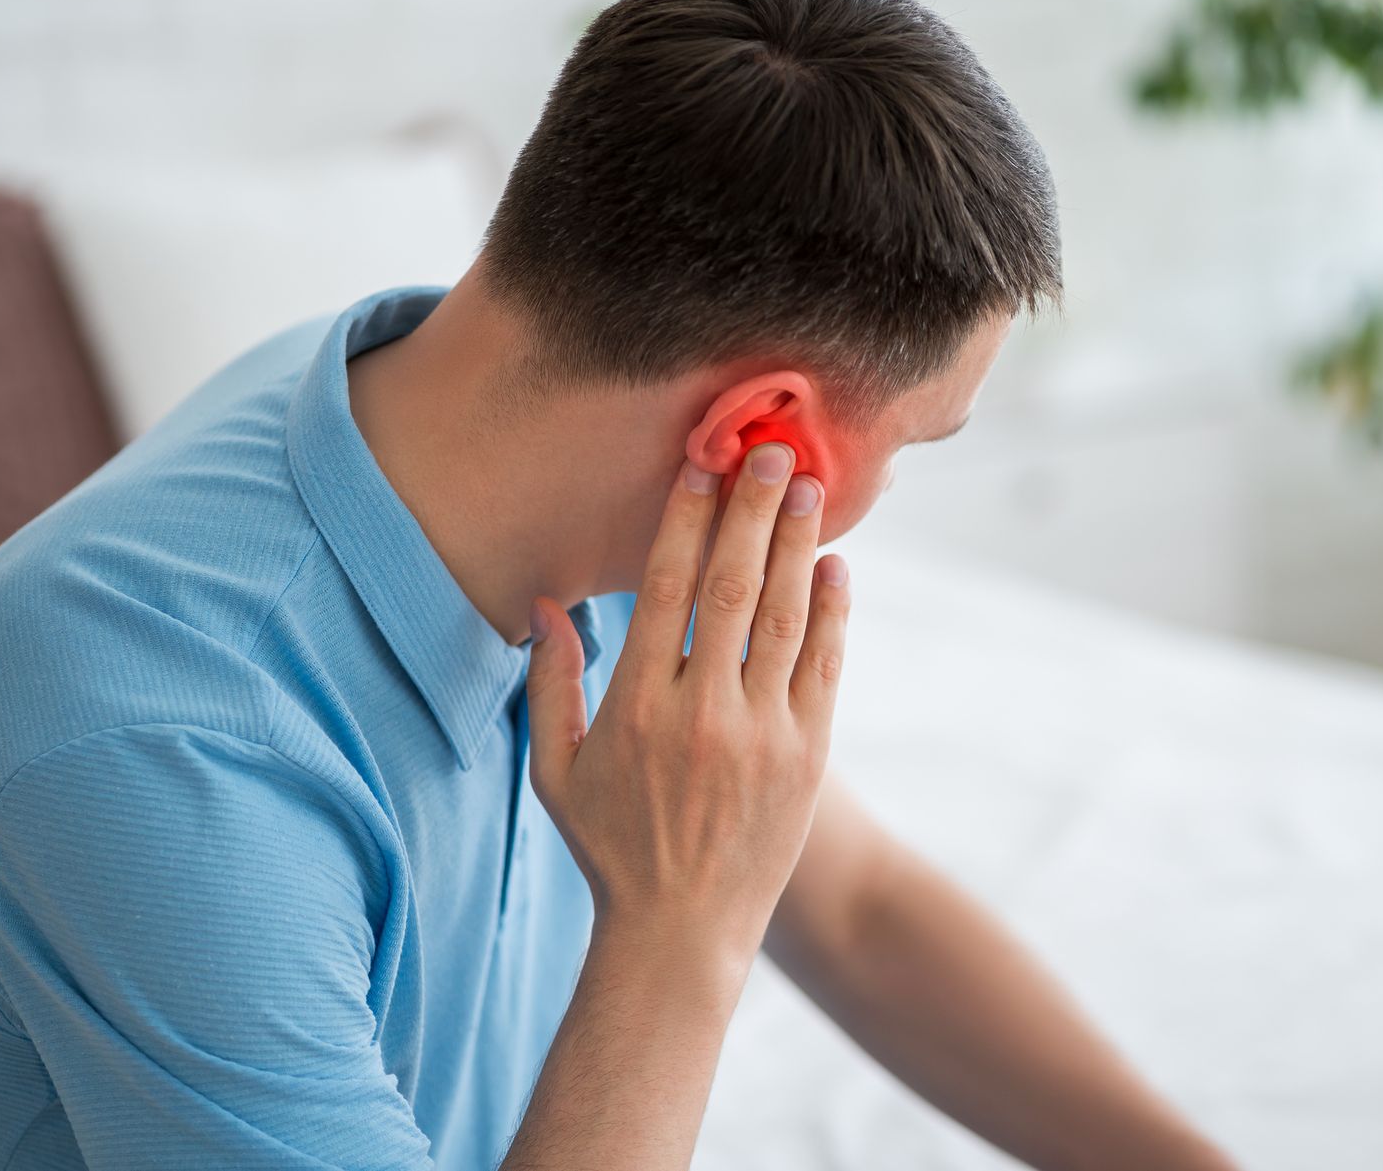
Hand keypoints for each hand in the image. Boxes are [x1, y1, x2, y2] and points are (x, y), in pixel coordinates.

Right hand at [524, 443, 849, 977]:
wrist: (681, 933)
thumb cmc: (612, 847)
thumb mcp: (556, 772)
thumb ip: (550, 685)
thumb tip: (547, 604)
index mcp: (635, 707)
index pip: (664, 589)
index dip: (686, 519)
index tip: (702, 465)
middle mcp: (700, 712)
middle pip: (730, 586)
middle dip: (751, 510)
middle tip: (772, 449)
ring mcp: (761, 734)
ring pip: (783, 616)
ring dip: (796, 544)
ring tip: (808, 486)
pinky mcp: (808, 757)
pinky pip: (823, 667)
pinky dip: (832, 613)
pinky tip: (835, 567)